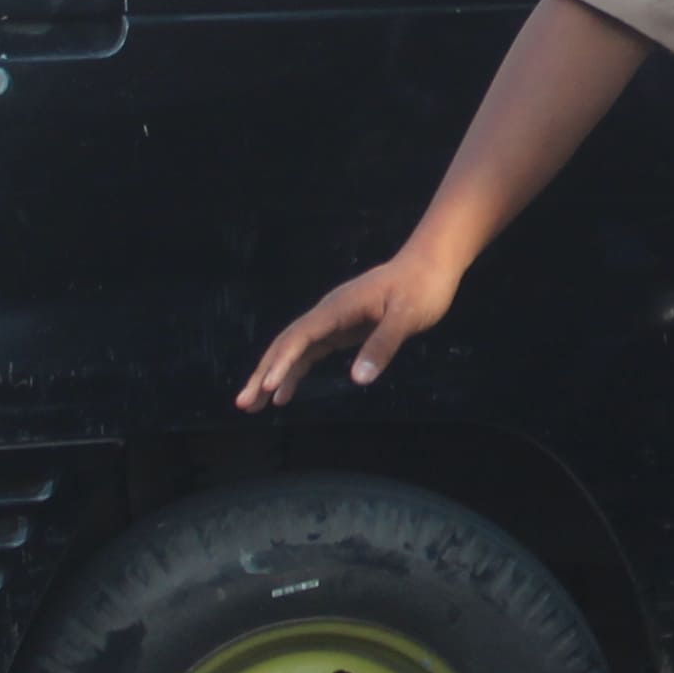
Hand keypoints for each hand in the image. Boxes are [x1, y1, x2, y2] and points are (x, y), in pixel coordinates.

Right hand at [240, 244, 458, 405]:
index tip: (267, 386)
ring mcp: (332, 320)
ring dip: (272, 376)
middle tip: (243, 404)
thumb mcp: (407, 318)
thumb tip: (358, 380)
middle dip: (263, 374)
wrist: (430, 265)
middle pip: (285, 344)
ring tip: (252, 406)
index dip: (281, 363)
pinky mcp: (342, 328)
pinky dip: (293, 372)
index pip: (300, 337)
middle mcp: (327, 313)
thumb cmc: (422, 289)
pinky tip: (283, 394)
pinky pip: (309, 352)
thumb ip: (382, 346)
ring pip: (293, 350)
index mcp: (337, 308)